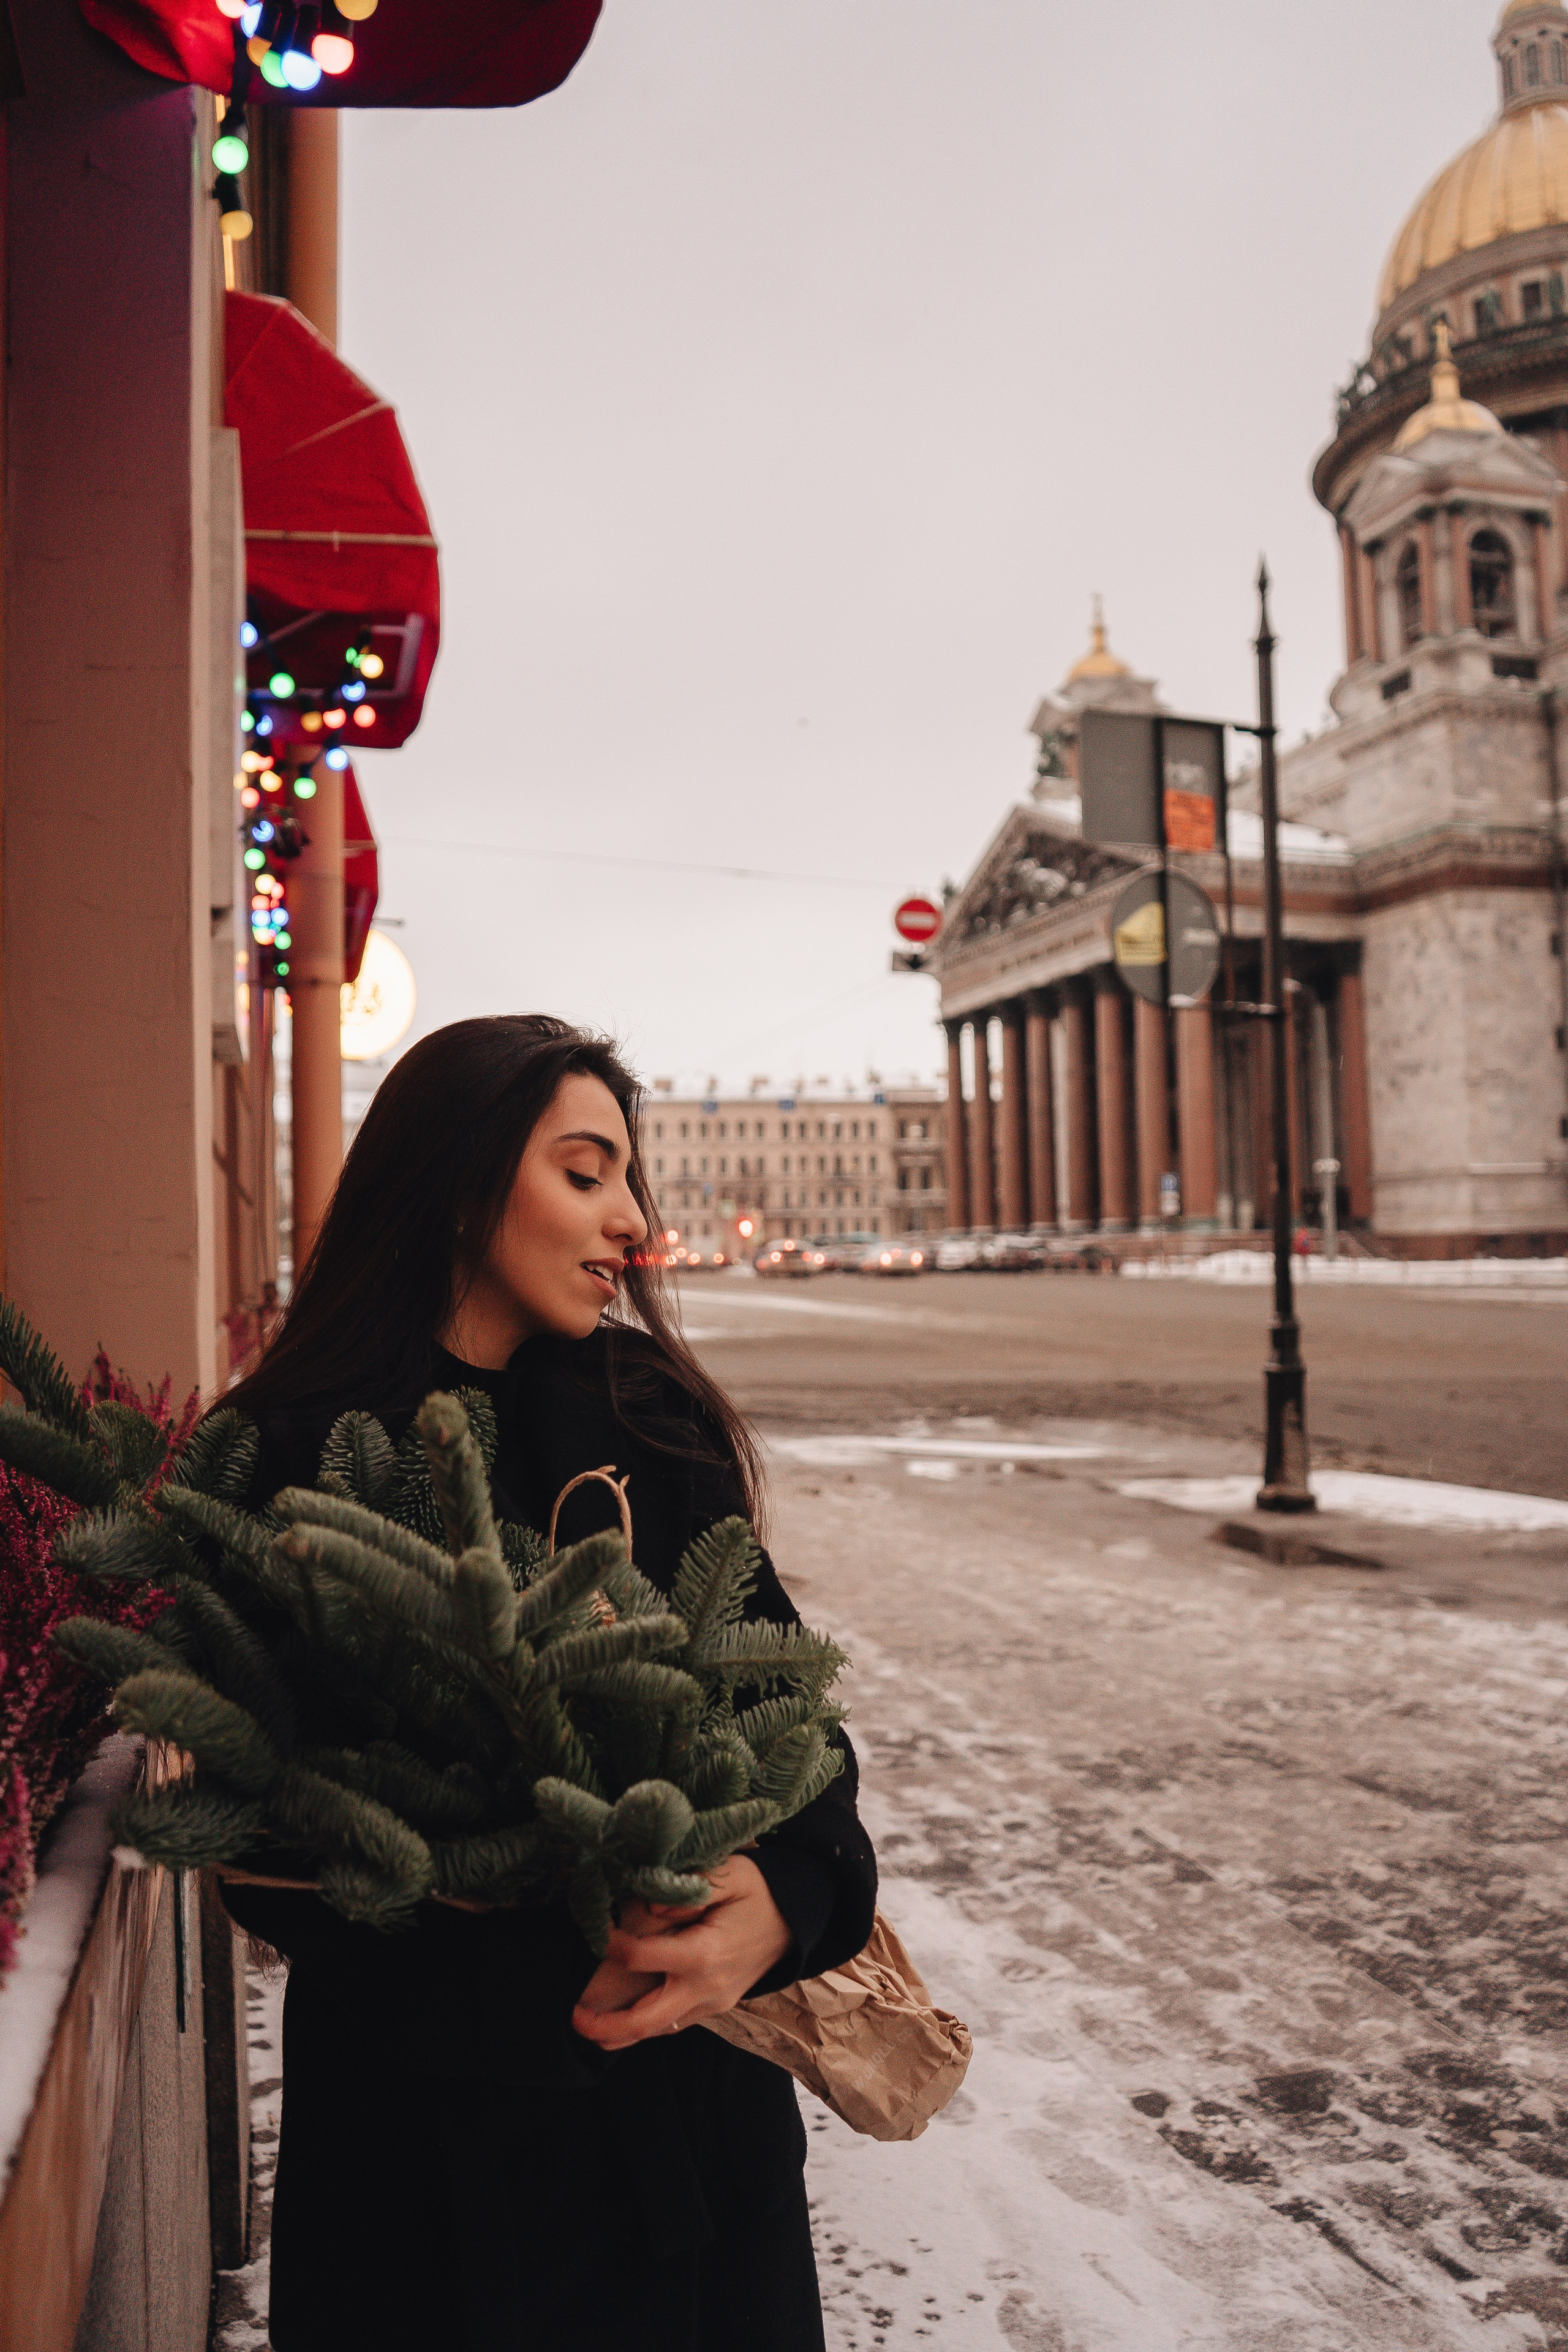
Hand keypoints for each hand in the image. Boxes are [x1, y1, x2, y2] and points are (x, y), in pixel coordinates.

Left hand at [572, 1854, 792, 2049]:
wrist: (799, 1920)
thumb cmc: (762, 1891)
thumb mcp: (732, 1873)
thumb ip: (689, 1887)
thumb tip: (647, 1904)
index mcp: (705, 1954)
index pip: (642, 1957)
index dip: (611, 1944)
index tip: (593, 1927)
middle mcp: (706, 1989)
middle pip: (646, 2021)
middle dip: (606, 2026)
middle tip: (574, 2018)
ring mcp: (712, 2004)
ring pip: (659, 2030)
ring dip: (622, 2034)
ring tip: (588, 2027)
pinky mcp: (715, 2007)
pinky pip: (674, 2024)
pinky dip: (646, 2026)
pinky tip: (622, 2022)